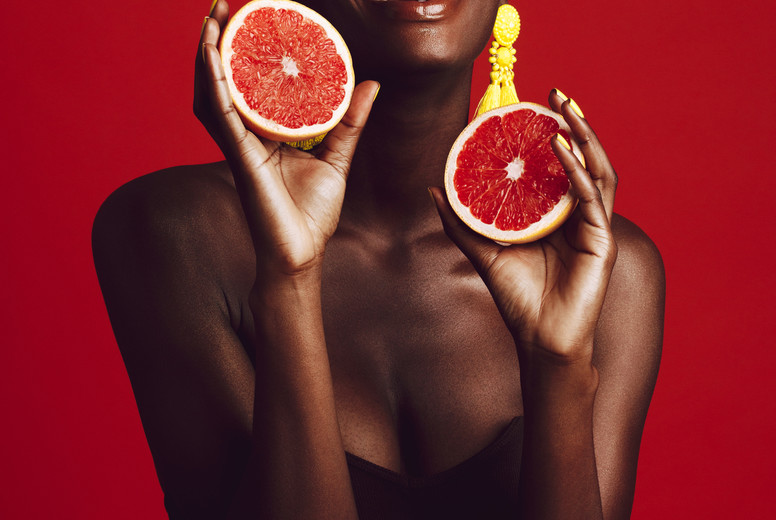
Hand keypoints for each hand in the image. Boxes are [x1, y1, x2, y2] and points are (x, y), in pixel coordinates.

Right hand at [195, 2, 378, 276]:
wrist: (301, 252)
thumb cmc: (312, 211)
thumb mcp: (337, 157)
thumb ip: (348, 121)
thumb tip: (371, 83)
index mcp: (264, 134)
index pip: (248, 84)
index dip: (243, 51)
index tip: (249, 16)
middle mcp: (245, 135)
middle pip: (222, 81)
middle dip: (217, 42)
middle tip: (222, 6)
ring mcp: (238, 146)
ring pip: (212, 92)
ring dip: (207, 54)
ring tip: (210, 19)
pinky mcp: (240, 159)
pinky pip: (222, 116)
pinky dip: (215, 84)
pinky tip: (212, 57)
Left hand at [431, 91, 617, 363]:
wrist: (538, 340)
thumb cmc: (517, 298)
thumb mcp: (483, 252)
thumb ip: (461, 221)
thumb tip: (433, 189)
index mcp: (556, 215)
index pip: (558, 166)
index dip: (550, 133)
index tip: (532, 105)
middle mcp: (578, 215)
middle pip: (584, 159)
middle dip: (574, 123)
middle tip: (557, 92)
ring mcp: (593, 227)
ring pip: (597, 171)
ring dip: (584, 138)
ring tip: (565, 109)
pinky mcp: (602, 242)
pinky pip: (592, 199)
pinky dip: (578, 173)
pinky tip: (563, 150)